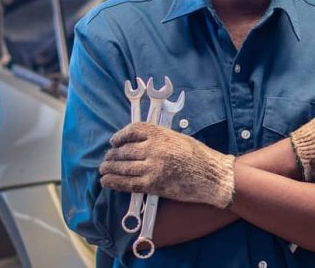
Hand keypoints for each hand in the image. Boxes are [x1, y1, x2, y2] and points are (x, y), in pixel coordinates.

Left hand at [99, 123, 234, 208]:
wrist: (211, 175)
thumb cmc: (198, 156)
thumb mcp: (178, 138)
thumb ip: (159, 138)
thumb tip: (137, 142)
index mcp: (161, 134)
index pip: (132, 130)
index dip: (120, 136)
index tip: (114, 142)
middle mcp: (154, 149)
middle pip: (124, 150)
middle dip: (112, 155)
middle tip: (107, 159)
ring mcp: (152, 167)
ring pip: (123, 167)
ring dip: (110, 168)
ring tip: (104, 170)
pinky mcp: (153, 184)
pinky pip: (127, 183)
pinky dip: (114, 182)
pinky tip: (106, 181)